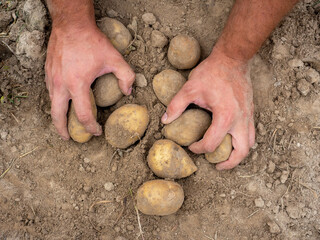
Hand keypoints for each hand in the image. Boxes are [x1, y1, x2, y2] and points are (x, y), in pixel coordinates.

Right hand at [45, 24, 134, 139]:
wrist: (71, 24)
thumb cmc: (92, 41)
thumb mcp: (115, 58)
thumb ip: (126, 76)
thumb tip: (128, 92)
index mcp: (77, 84)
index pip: (84, 115)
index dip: (91, 127)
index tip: (97, 131)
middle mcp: (61, 84)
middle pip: (57, 116)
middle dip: (63, 130)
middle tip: (69, 138)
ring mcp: (52, 78)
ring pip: (52, 104)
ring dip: (58, 116)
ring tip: (65, 123)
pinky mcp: (48, 72)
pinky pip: (50, 92)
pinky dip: (56, 102)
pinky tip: (63, 103)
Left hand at [162, 48, 254, 169]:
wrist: (233, 58)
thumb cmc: (213, 72)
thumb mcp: (190, 87)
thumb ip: (176, 105)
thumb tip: (165, 120)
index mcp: (225, 116)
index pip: (212, 144)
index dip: (199, 148)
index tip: (191, 145)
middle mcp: (241, 120)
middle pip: (241, 152)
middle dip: (229, 163)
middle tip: (217, 165)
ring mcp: (249, 116)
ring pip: (250, 144)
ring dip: (238, 154)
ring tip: (225, 156)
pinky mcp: (251, 111)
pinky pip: (251, 133)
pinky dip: (242, 141)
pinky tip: (230, 138)